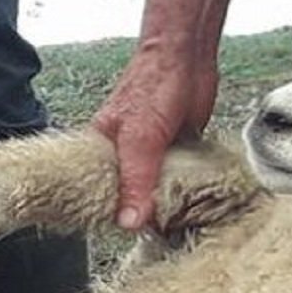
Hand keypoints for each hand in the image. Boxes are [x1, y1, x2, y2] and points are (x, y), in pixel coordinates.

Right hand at [92, 41, 220, 230]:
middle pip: (130, 196)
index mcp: (103, 150)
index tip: (122, 237)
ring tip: (177, 226)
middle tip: (157, 233)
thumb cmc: (154, 83)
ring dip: (168, 204)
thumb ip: (135, 181)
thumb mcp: (140, 139)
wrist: (188, 56)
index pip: (99, 193)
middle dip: (143, 213)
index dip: (108, 215)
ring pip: (157, 191)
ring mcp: (153, 155)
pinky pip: (179, 180)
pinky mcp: (177, 153)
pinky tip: (192, 205)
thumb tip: (128, 222)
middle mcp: (126, 155)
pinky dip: (186, 190)